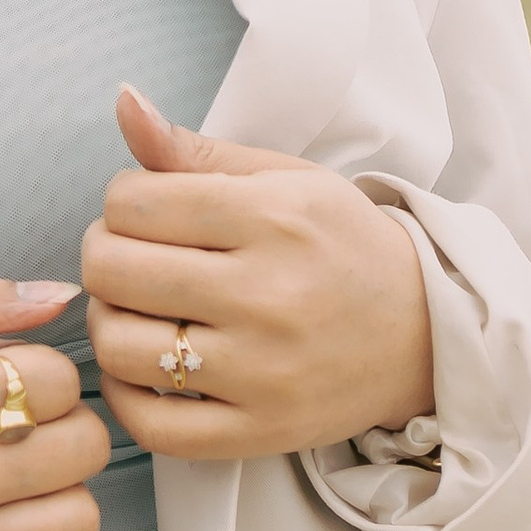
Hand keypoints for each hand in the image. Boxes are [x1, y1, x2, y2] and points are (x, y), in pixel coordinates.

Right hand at [0, 270, 109, 530]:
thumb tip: (57, 297)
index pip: (53, 380)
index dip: (37, 368)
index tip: (1, 376)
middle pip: (79, 448)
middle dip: (60, 421)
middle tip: (16, 420)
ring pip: (77, 520)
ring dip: (60, 489)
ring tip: (15, 474)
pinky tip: (11, 530)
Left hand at [82, 87, 434, 462]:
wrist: (426, 333)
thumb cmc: (342, 246)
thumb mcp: (284, 179)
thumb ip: (195, 150)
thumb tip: (123, 100)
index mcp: (272, 217)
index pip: (130, 202)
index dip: (121, 202)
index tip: (146, 213)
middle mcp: (267, 293)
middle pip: (112, 271)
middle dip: (103, 256)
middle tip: (130, 258)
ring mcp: (264, 371)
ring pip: (119, 347)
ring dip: (109, 323)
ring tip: (137, 311)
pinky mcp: (260, 430)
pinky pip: (151, 425)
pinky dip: (125, 396)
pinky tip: (143, 369)